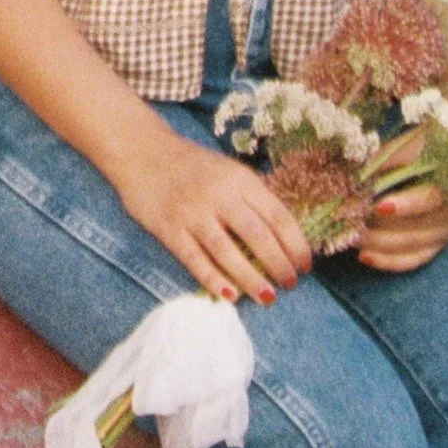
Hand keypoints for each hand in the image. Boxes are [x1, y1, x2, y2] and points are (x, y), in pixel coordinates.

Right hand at [112, 121, 313, 303]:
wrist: (142, 150)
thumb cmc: (192, 165)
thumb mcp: (228, 171)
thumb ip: (252, 198)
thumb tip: (284, 237)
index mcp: (240, 179)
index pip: (278, 216)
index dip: (296, 244)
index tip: (306, 265)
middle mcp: (219, 195)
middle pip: (258, 236)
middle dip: (279, 264)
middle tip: (290, 283)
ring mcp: (192, 213)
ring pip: (227, 252)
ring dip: (251, 278)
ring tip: (267, 297)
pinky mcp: (169, 228)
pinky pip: (195, 259)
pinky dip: (213, 279)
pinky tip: (229, 295)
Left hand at [352, 129, 447, 273]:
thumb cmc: (426, 147)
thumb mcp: (409, 146)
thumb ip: (386, 160)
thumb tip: (357, 173)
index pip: (431, 199)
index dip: (406, 205)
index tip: (379, 207)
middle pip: (416, 229)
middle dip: (379, 228)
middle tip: (347, 222)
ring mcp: (443, 233)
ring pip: (410, 247)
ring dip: (377, 244)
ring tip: (349, 236)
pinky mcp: (434, 246)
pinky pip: (412, 260)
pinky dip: (387, 260)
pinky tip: (364, 256)